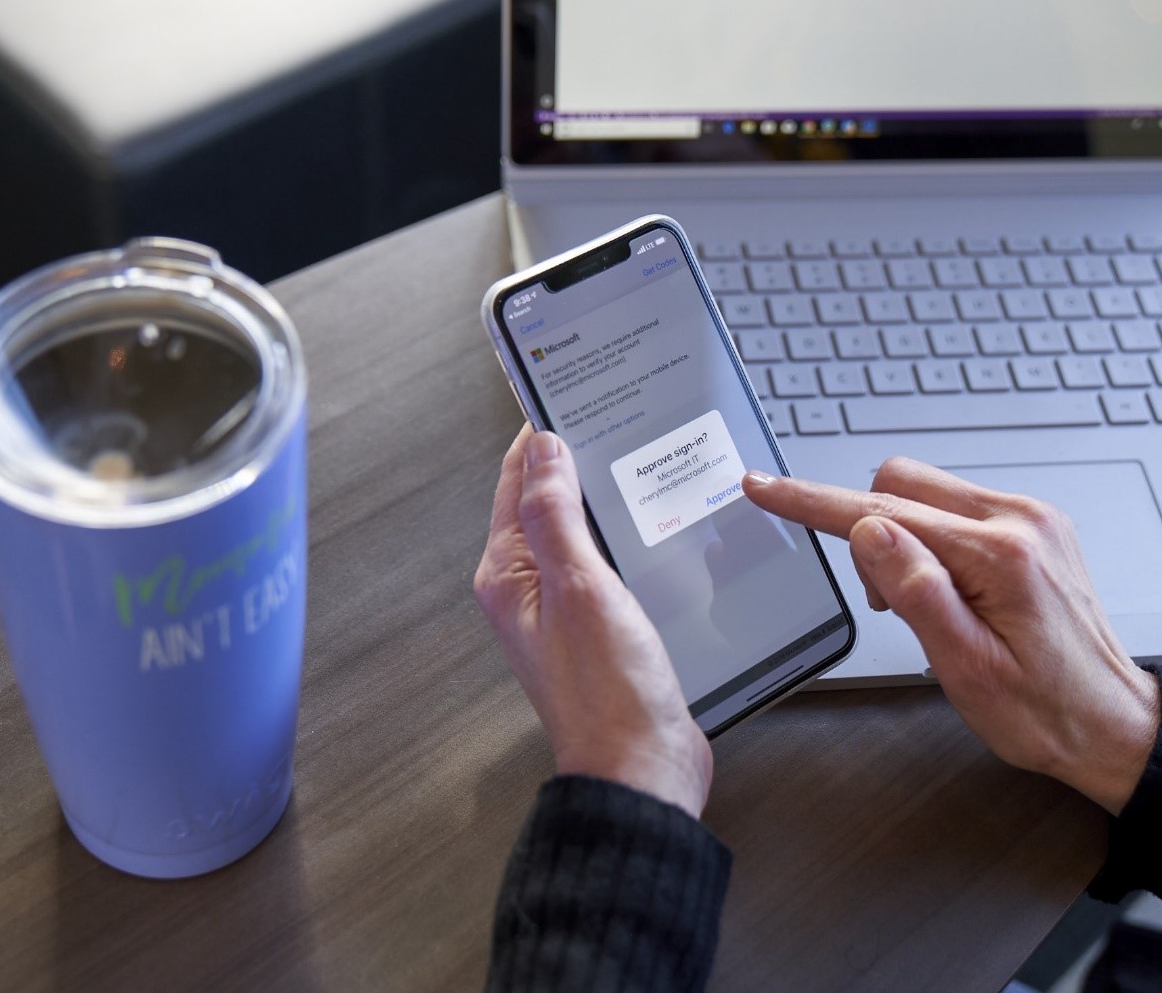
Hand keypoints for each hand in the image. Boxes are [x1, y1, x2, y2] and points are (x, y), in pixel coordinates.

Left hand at [474, 426, 712, 817]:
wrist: (642, 768)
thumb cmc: (607, 693)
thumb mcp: (579, 586)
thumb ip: (556, 514)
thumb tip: (543, 450)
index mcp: (507, 576)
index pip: (517, 482)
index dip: (543, 438)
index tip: (570, 395)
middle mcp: (529, 590)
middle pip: (547, 504)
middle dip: (576, 461)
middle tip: (611, 416)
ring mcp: (566, 610)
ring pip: (581, 532)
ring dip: (603, 498)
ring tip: (635, 458)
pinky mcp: (602, 627)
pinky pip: (608, 563)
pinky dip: (626, 536)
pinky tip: (654, 524)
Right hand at [743, 459, 1157, 813]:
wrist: (1112, 723)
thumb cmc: (1046, 712)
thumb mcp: (967, 669)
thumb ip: (916, 593)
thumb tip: (869, 532)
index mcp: (1000, 555)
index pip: (884, 511)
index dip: (812, 502)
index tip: (766, 488)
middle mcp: (1019, 520)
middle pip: (902, 481)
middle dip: (868, 529)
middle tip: (887, 603)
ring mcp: (1029, 518)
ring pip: (926, 491)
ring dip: (902, 536)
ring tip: (931, 610)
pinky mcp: (1031, 526)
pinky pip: (955, 509)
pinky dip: (932, 541)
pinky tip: (952, 594)